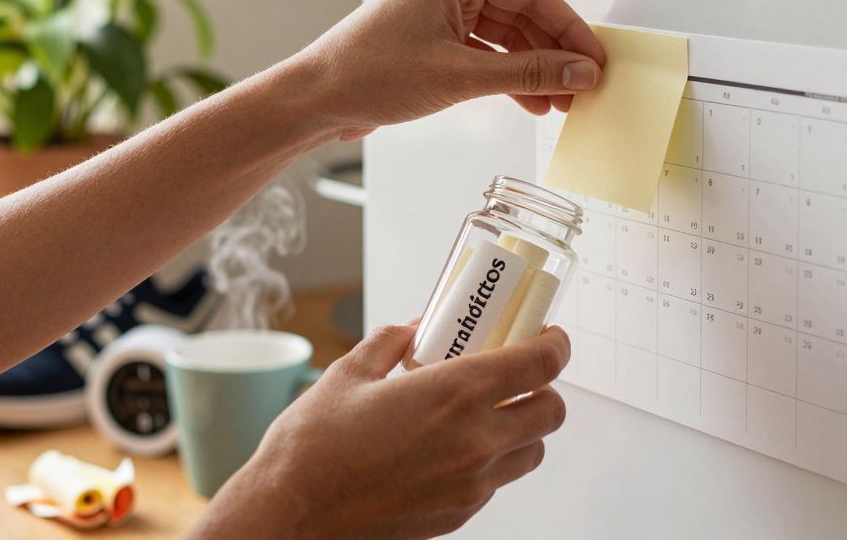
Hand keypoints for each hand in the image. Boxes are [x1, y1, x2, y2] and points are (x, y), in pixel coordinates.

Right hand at [193, 323, 570, 539]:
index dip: (555, 344)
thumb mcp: (348, 374)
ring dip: (521, 428)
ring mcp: (470, 486)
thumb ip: (390, 344)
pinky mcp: (457, 516)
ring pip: (530, 452)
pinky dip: (489, 461)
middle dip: (544, 387)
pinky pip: (495, 484)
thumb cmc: (313, 446)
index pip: (540, 365)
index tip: (548, 335)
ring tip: (485, 413)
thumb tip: (414, 330)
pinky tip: (450, 448)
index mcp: (455, 395)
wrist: (292, 515)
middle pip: (552, 412)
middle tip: (516, 373)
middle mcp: (475, 442)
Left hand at [288, 0, 603, 140]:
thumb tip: (578, 72)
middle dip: (554, 52)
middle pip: (522, 14)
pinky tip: (532, 100)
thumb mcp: (459, 76)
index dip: (570, 29)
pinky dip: (509, 75)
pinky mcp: (433, 37)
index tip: (596, 60)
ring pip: (506, 36)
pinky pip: (486, 51)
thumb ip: (527, 73)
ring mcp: (440, 9)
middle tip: (584, 86)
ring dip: (534, 68)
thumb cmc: (367, 74)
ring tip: (562, 100)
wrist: (316, 99)